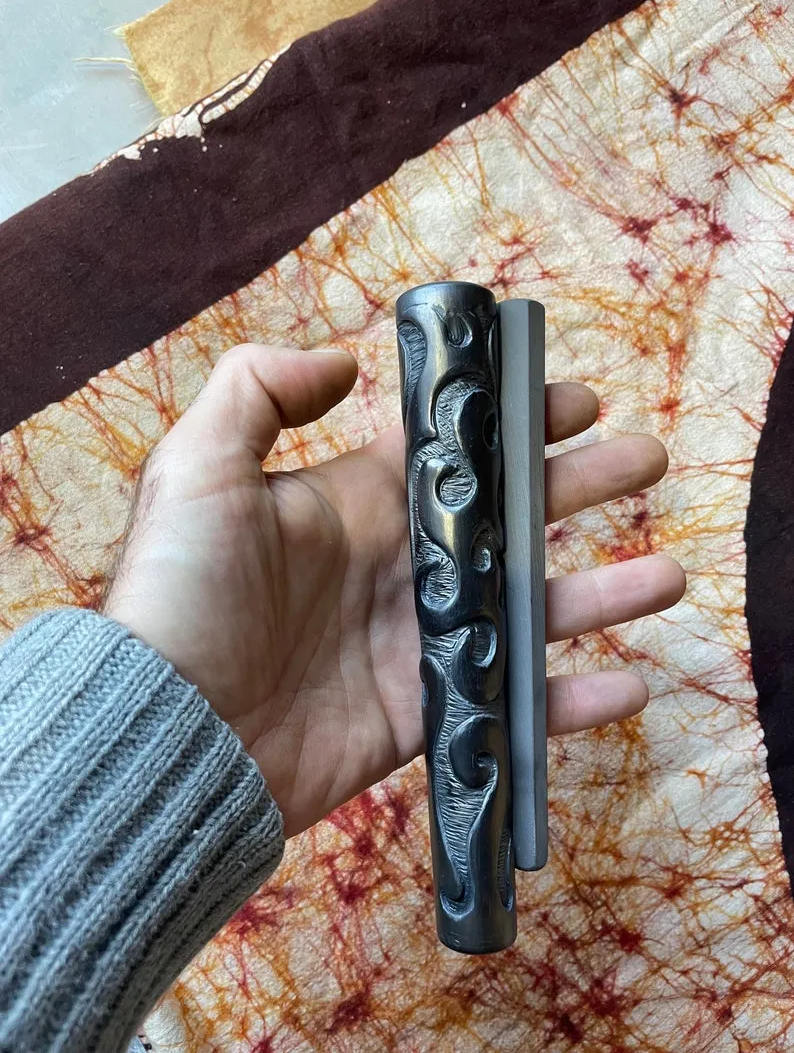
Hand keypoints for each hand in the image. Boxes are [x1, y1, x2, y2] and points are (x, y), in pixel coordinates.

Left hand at [105, 344, 685, 836]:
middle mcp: (402, 566)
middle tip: (647, 459)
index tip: (577, 400)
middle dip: (581, 487)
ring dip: (604, 593)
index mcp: (362, 503)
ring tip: (668, 578)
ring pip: (532, 611)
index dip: (518, 423)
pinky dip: (571, 702)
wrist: (171, 729)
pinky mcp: (427, 713)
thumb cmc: (182, 593)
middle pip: (515, 519)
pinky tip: (628, 687)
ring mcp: (420, 642)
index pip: (461, 452)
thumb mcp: (201, 467)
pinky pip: (515, 704)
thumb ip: (260, 392)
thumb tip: (343, 361)